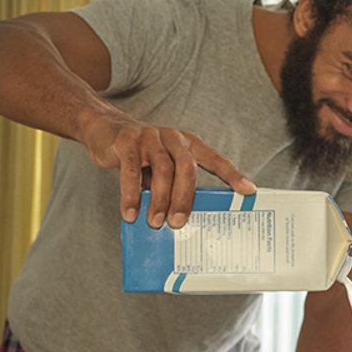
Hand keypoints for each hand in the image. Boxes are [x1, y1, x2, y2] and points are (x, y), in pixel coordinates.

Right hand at [77, 111, 255, 228]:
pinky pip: (131, 171)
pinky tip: (130, 213)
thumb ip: (172, 185)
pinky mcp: (126, 142)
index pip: (214, 159)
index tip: (248, 191)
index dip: (232, 174)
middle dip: (185, 198)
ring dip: (160, 200)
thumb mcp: (161, 166)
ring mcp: (149, 137)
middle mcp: (172, 137)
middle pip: (187, 168)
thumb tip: (178, 221)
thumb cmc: (140, 155)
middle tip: (178, 223)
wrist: (104, 127)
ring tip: (155, 222)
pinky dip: (131, 194)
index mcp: (187, 144)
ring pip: (161, 170)